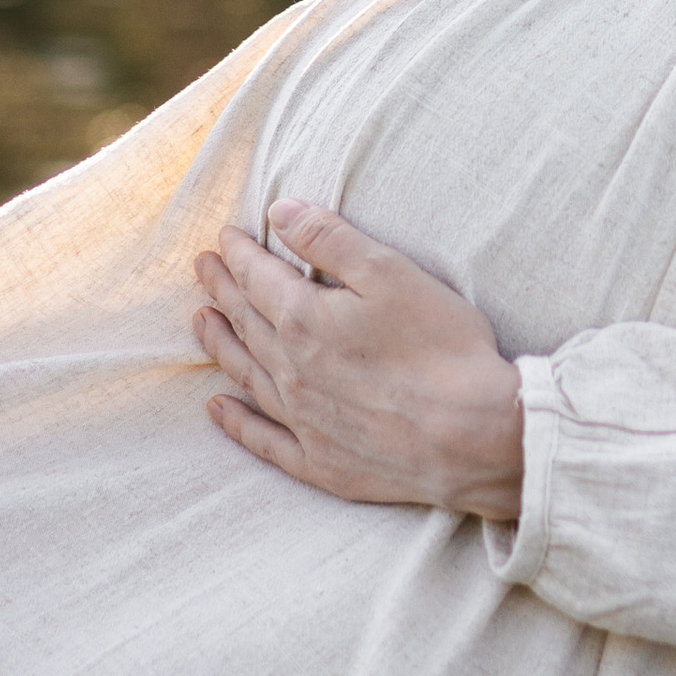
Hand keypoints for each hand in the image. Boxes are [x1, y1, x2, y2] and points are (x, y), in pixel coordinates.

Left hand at [197, 201, 523, 522]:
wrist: (473, 436)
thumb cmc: (443, 348)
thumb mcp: (391, 273)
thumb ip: (332, 239)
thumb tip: (281, 212)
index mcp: (304, 320)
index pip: (259, 278)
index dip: (240, 253)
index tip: (224, 237)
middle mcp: (291, 371)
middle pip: (247, 322)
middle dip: (223, 290)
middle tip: (202, 268)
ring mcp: (302, 420)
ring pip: (246, 375)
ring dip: (220, 345)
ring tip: (201, 322)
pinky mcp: (320, 462)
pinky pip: (263, 439)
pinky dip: (236, 422)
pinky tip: (218, 409)